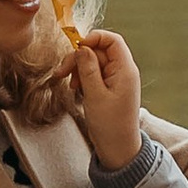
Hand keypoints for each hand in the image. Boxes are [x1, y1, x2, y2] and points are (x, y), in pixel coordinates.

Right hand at [74, 26, 144, 167]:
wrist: (118, 148)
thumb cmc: (110, 125)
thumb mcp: (95, 95)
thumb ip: (88, 68)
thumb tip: (82, 48)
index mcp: (125, 70)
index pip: (112, 40)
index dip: (94, 39)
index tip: (76, 48)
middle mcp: (123, 71)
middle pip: (99, 51)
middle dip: (79, 58)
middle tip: (62, 72)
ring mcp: (116, 80)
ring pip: (94, 62)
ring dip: (78, 69)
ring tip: (70, 85)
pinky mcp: (109, 88)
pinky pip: (94, 74)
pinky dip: (83, 78)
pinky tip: (77, 89)